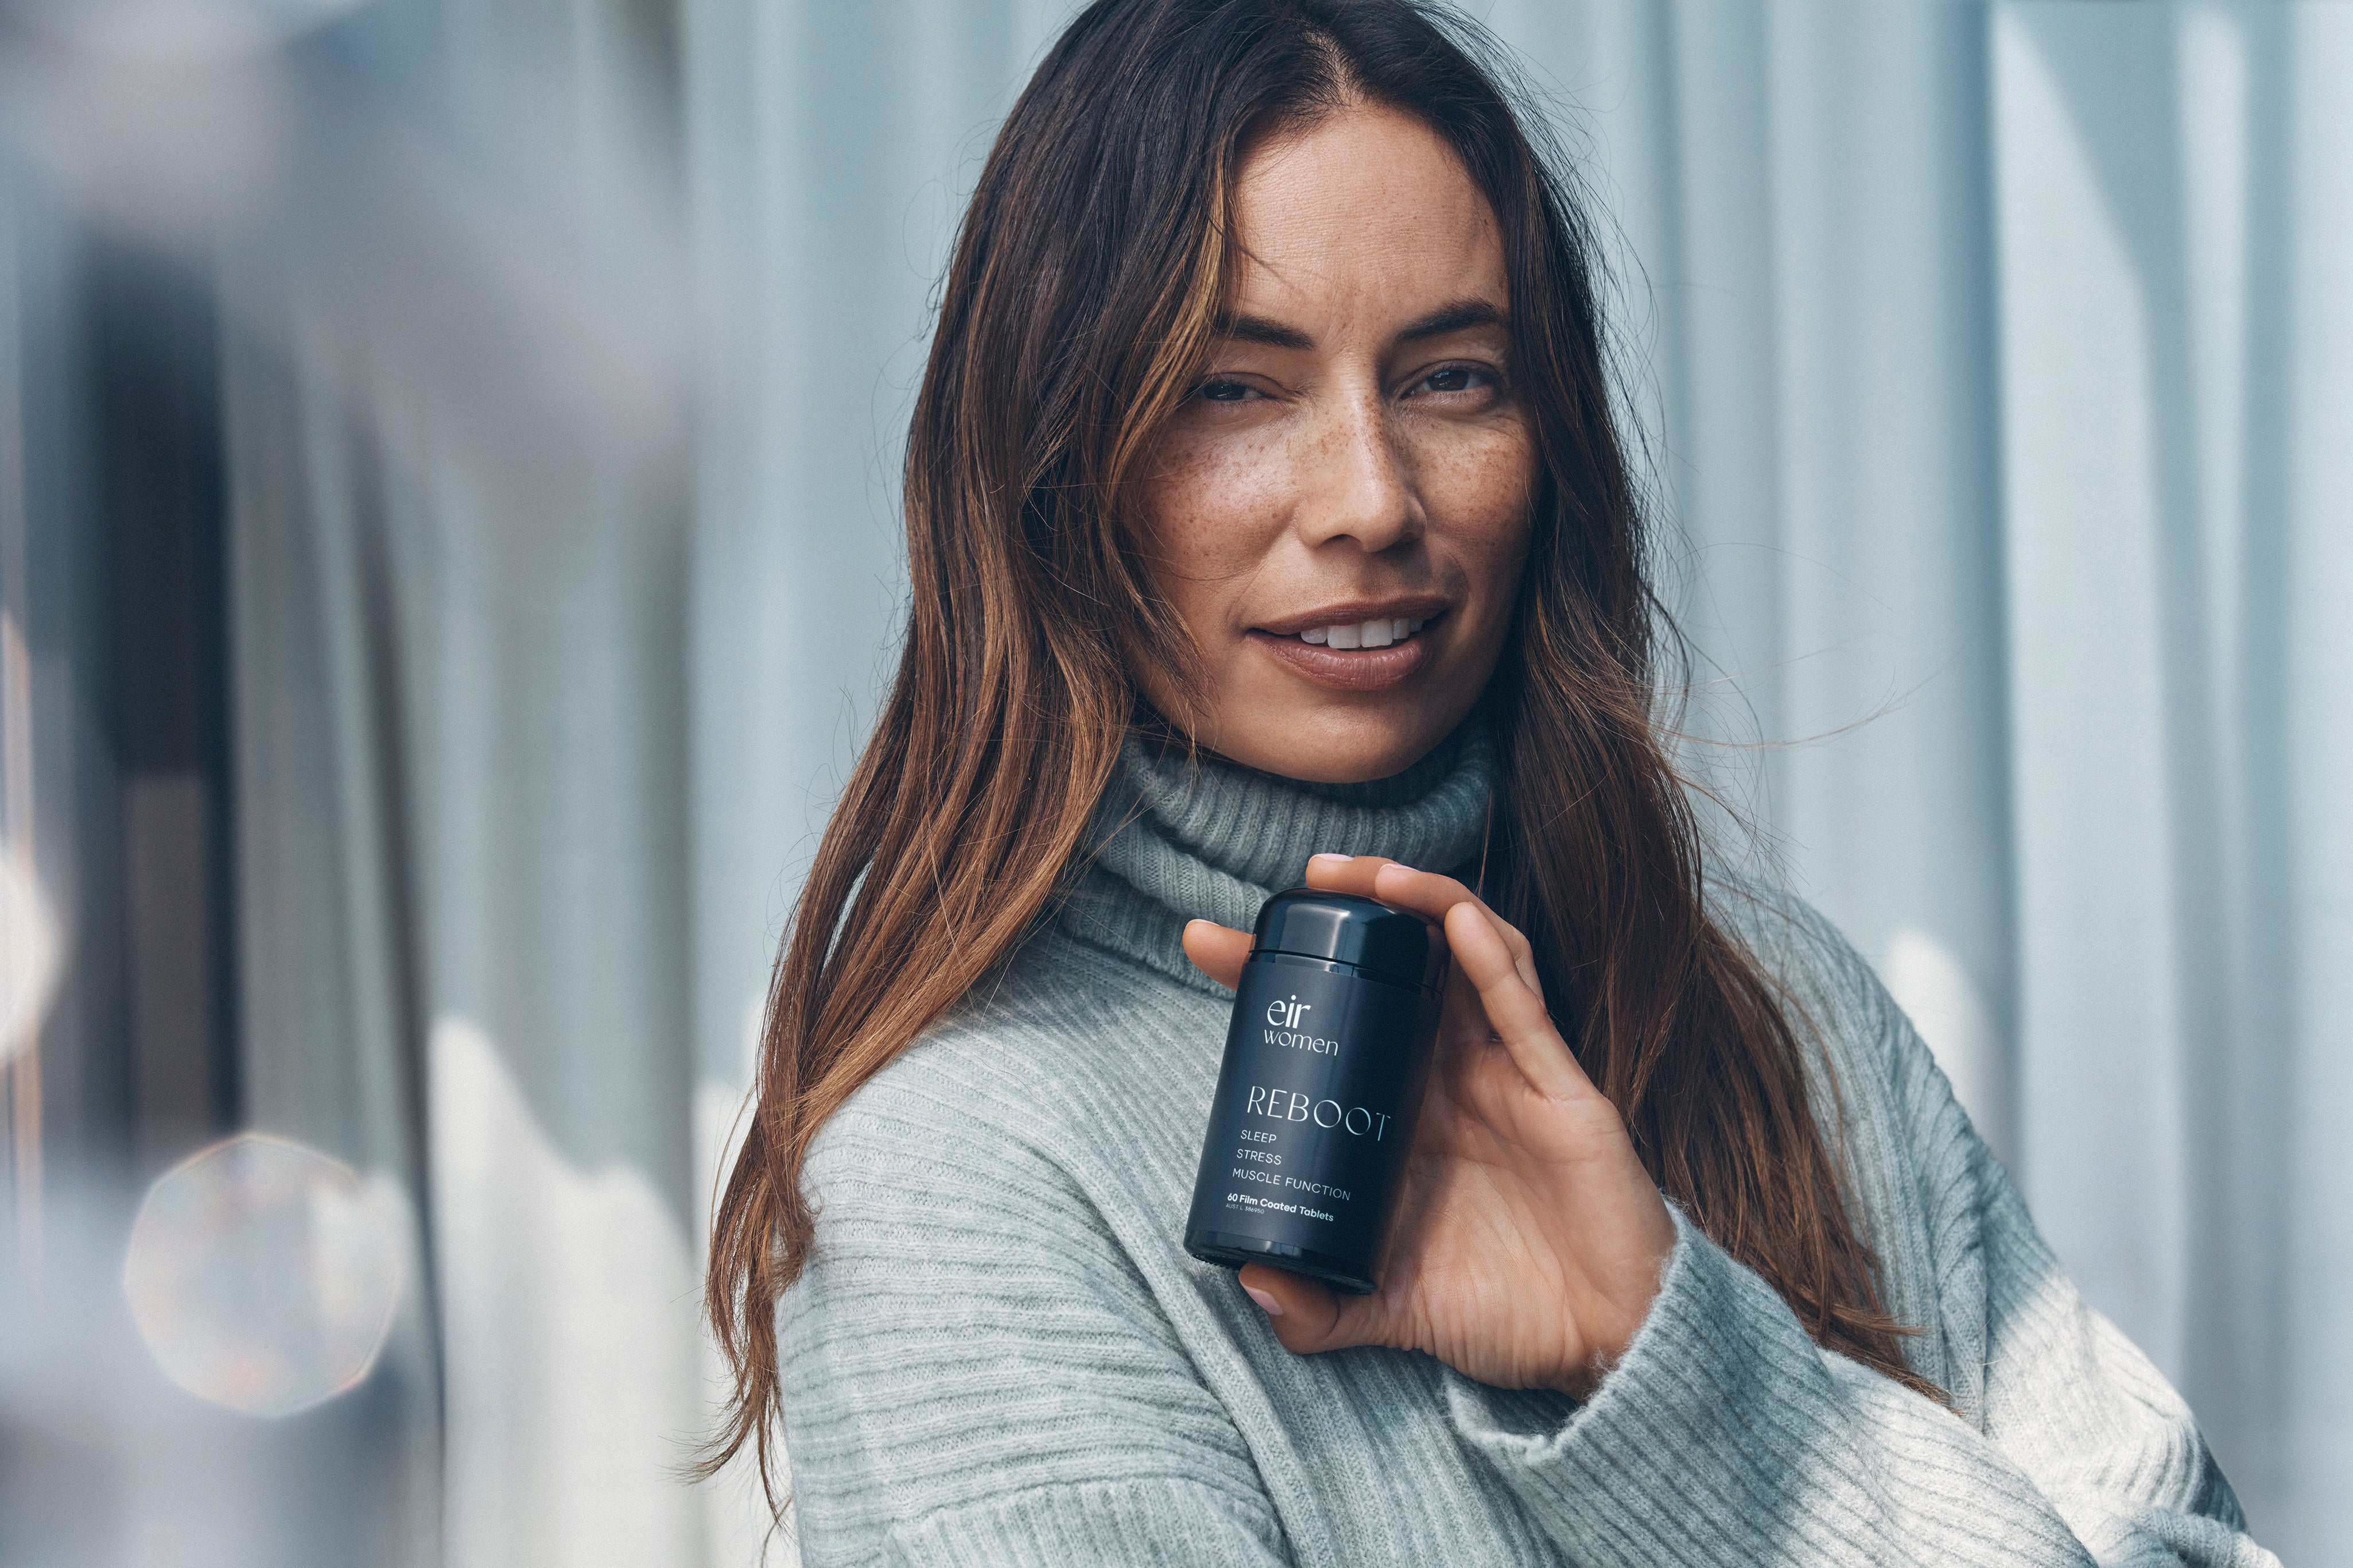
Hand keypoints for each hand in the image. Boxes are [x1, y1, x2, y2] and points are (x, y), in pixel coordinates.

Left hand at [1182, 855, 1674, 1396]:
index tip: (1209, 945)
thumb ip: (1322, 1311)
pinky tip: (1454, 922)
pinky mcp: (1561, 1089)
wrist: (1609, 1343)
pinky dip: (1489, 960)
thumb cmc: (1508, 1313)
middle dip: (1353, 910)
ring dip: (1424, 902)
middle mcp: (1456, 1075)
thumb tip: (1250, 1281)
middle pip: (1401, 963)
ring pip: (1470, 954)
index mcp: (1409, 1109)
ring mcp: (1511, 1073)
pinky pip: (1523, 1008)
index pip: (1339, 1015)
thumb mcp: (1393, 1310)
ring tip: (1374, 875)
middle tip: (1299, 883)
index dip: (1280, 973)